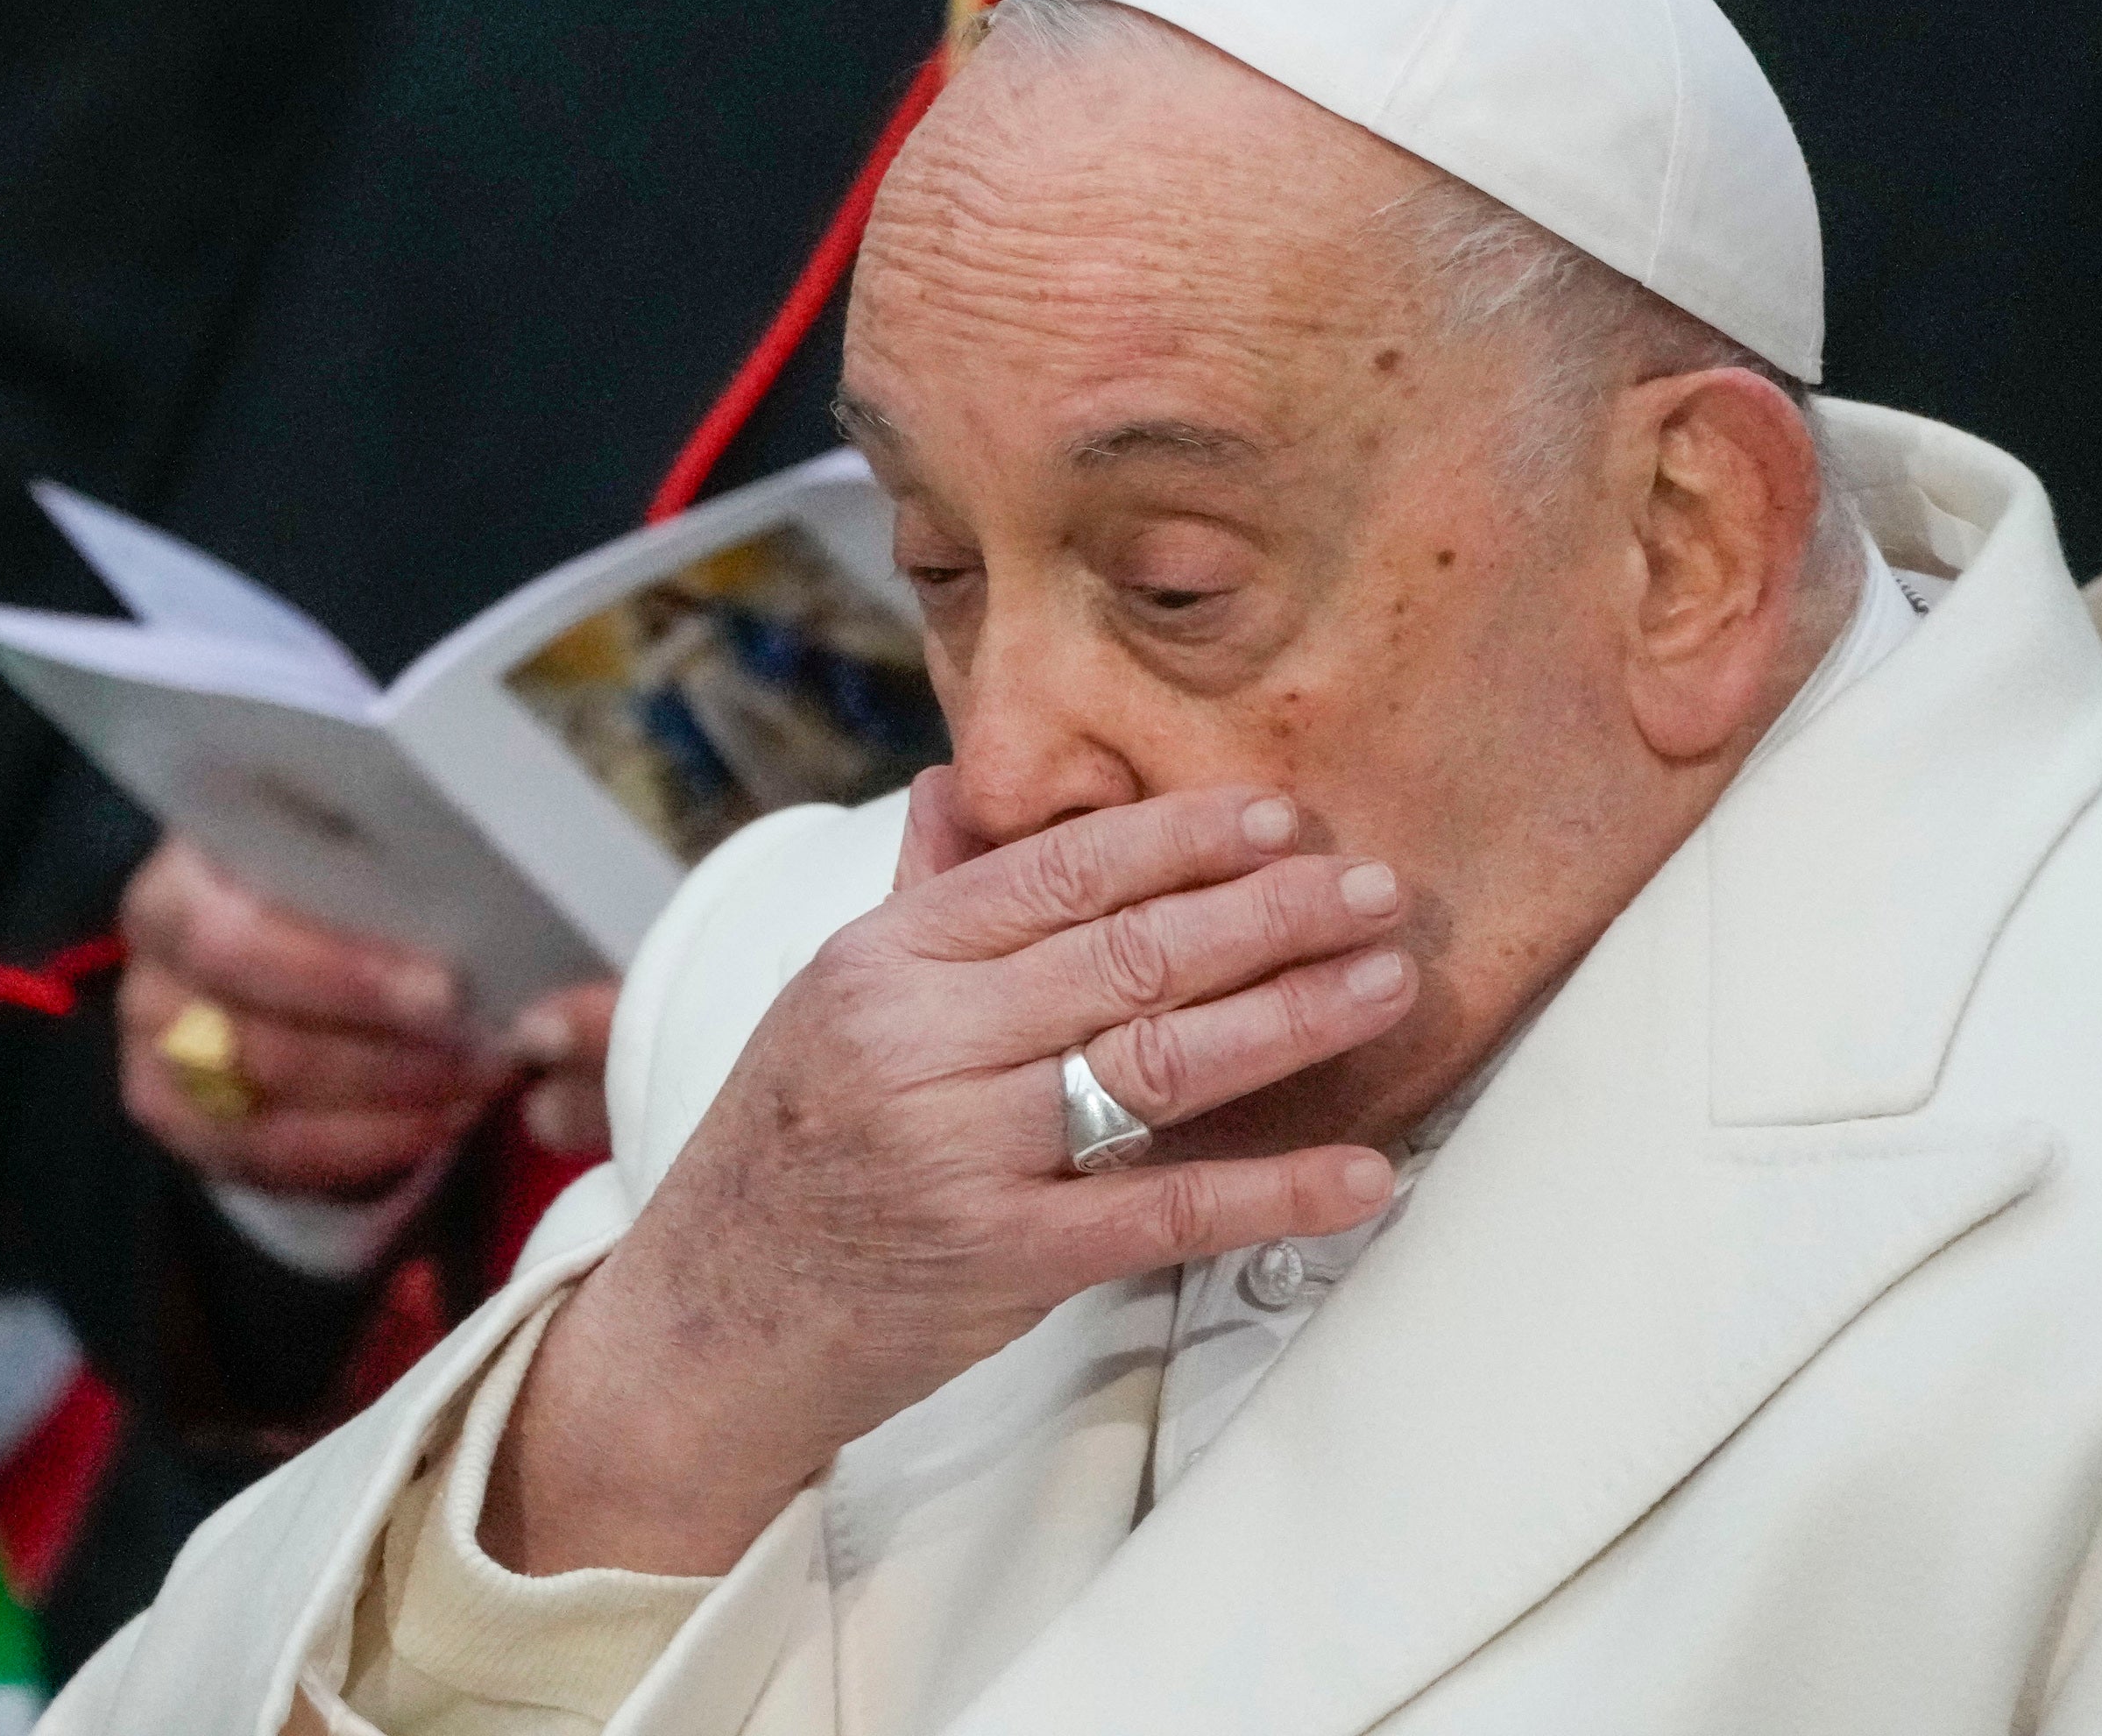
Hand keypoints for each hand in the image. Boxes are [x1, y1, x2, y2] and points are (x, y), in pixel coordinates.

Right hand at [117, 837, 612, 1193]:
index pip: (232, 936)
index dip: (339, 975)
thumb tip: (490, 911)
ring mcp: (151, 1044)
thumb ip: (399, 867)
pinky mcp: (173, 1114)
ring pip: (263, 1109)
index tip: (447, 992)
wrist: (294, 941)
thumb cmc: (347, 876)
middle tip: (489, 1056)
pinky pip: (264, 1160)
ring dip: (386, 1108)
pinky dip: (360, 1153)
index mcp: (184, 869)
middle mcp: (151, 956)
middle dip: (383, 1056)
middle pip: (253, 1038)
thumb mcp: (364, 844)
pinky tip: (435, 1128)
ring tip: (477, 1089)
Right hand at [489, 782, 1416, 1578]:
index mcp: (885, 961)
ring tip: (1387, 983)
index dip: (1180, 839)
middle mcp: (922, 1041)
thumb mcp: (830, 1000)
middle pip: (1127, 954)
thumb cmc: (786, 1148)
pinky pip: (1162, 1213)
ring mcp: (963, 1150)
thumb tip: (959, 785)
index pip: (1056, 873)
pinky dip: (1271, 1192)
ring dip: (1291, 1018)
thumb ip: (916, 895)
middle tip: (1378, 890)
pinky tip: (1358, 1172)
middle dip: (1270, 915)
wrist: (714, 1317)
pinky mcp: (1005, 1257)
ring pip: (1156, 1063)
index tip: (1282, 818)